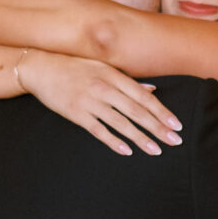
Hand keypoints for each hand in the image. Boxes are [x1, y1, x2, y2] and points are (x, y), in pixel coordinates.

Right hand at [18, 50, 182, 156]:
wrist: (41, 68)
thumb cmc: (75, 67)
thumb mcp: (103, 68)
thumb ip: (128, 81)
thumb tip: (152, 91)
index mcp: (113, 75)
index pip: (143, 97)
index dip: (161, 112)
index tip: (176, 125)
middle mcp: (104, 88)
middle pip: (136, 111)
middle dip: (157, 127)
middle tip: (174, 141)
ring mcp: (90, 101)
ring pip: (120, 123)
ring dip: (140, 138)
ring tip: (156, 150)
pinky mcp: (76, 113)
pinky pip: (98, 130)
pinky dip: (112, 141)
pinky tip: (126, 151)